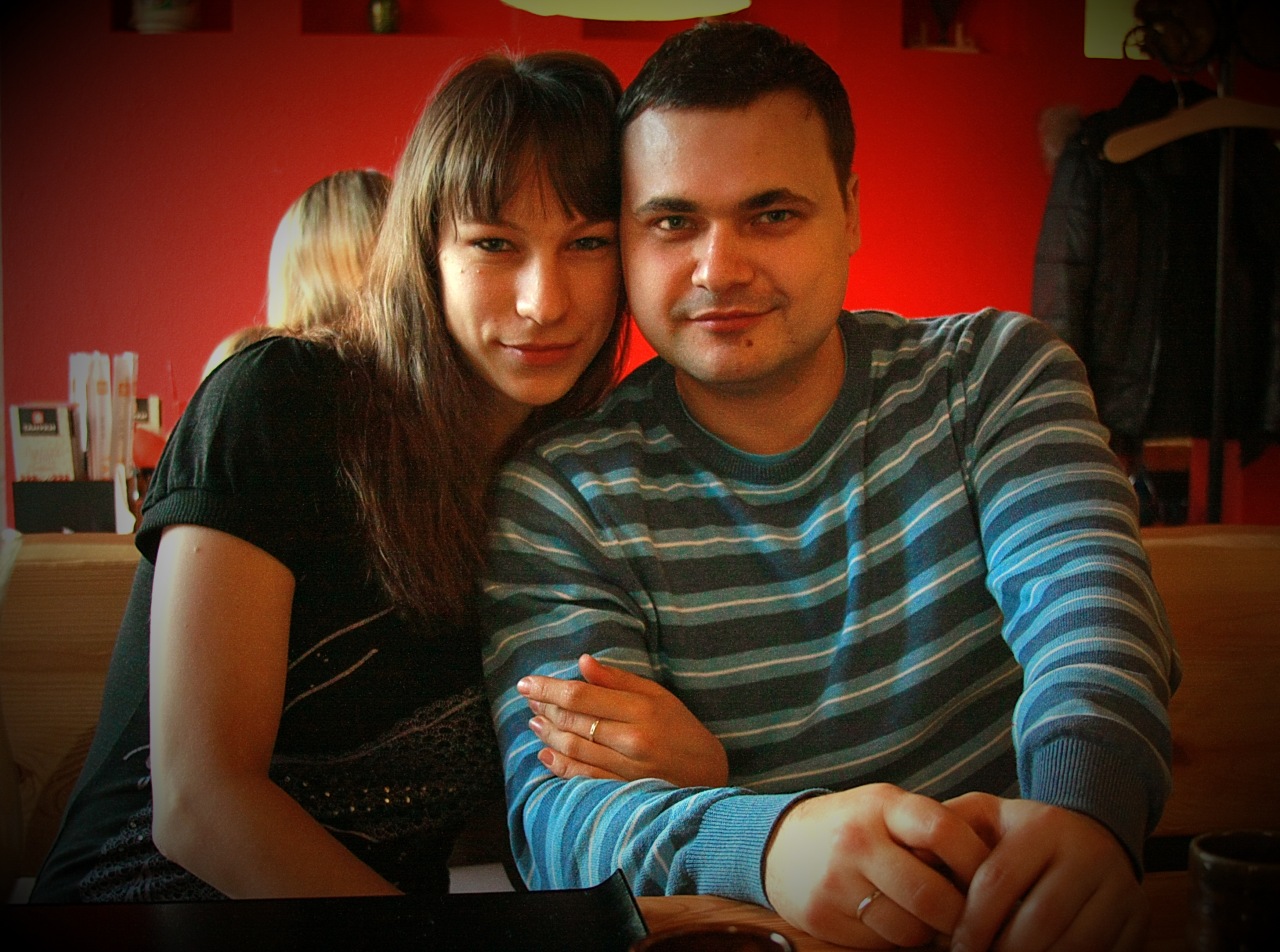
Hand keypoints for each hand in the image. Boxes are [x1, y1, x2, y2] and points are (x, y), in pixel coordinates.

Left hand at [516, 654, 728, 786]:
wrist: (708, 773)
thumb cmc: (681, 728)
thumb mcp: (656, 695)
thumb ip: (618, 680)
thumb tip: (582, 661)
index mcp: (640, 709)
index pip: (581, 695)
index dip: (549, 688)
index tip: (526, 683)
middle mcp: (632, 739)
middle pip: (574, 721)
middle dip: (545, 709)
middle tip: (528, 700)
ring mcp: (626, 768)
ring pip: (574, 749)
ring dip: (548, 735)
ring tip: (534, 723)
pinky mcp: (623, 790)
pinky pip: (583, 777)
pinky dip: (559, 765)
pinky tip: (545, 754)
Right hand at [763, 784, 990, 948]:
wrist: (779, 844)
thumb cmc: (853, 826)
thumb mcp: (886, 809)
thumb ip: (929, 829)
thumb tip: (992, 871)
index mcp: (881, 806)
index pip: (943, 830)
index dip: (977, 860)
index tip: (994, 878)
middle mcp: (856, 841)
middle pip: (931, 893)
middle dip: (960, 914)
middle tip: (971, 916)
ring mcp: (836, 881)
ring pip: (910, 928)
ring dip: (929, 932)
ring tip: (928, 918)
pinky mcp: (823, 917)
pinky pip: (881, 944)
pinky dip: (897, 940)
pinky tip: (892, 921)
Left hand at [944, 793, 1147, 951]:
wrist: (1094, 831)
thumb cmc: (1024, 834)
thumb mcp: (989, 815)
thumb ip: (950, 825)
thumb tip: (914, 853)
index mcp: (1042, 827)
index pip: (998, 882)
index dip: (973, 923)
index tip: (956, 948)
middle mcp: (1086, 853)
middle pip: (1038, 920)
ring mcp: (1119, 886)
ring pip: (1075, 944)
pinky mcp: (1139, 917)